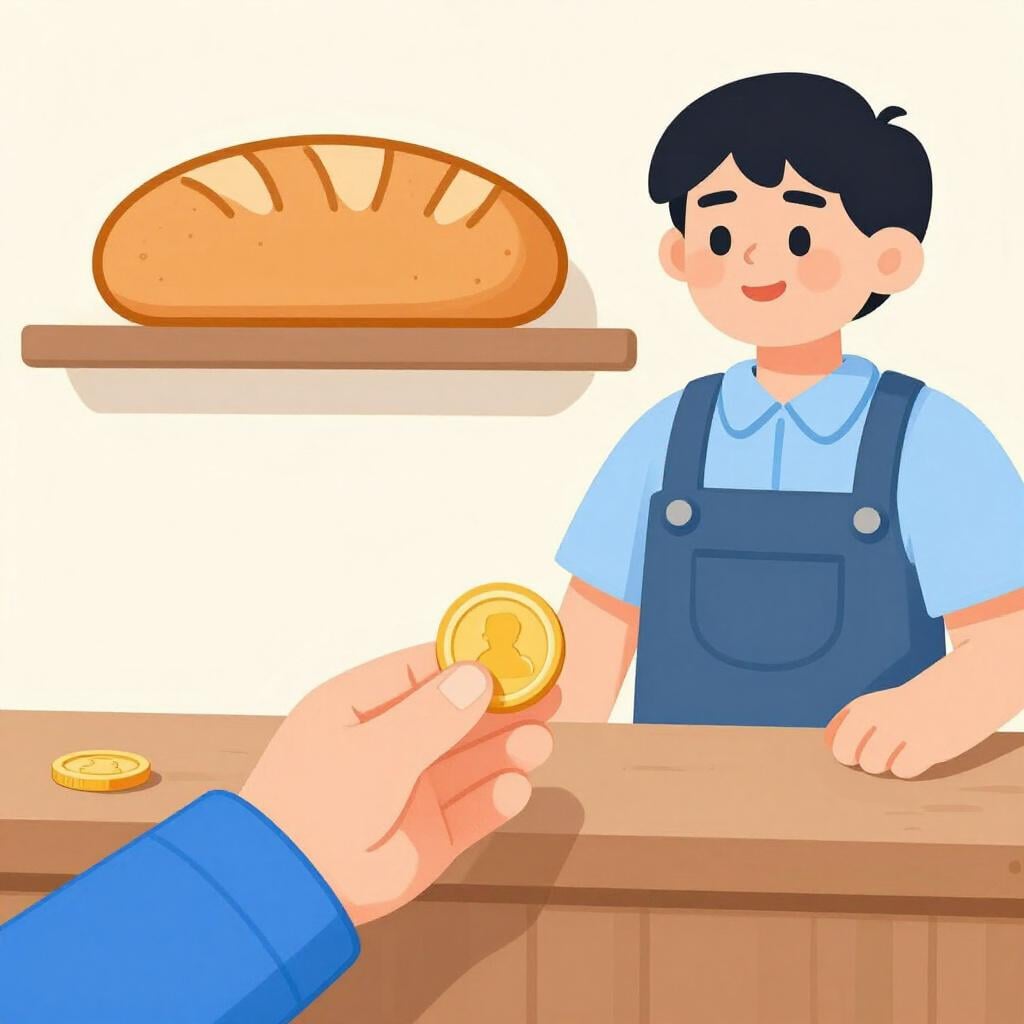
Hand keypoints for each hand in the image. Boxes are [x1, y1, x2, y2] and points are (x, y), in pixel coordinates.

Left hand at [240, 644, 557, 923]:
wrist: (289, 894)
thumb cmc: (314, 808)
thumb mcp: (373, 751)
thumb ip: (431, 716)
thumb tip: (480, 676)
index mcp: (359, 707)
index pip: (424, 671)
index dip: (470, 662)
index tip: (516, 655)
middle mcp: (390, 744)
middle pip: (459, 715)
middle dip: (504, 706)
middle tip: (549, 694)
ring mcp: (412, 790)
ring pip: (472, 761)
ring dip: (508, 749)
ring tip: (539, 741)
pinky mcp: (431, 836)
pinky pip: (473, 810)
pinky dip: (497, 798)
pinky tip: (514, 787)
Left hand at [825, 681, 958, 778]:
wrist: (966, 686)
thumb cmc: (915, 704)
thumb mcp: (879, 705)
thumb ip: (852, 724)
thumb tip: (832, 747)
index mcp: (863, 705)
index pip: (836, 742)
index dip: (846, 751)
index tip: (861, 747)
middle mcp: (878, 714)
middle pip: (846, 756)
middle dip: (860, 759)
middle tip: (880, 751)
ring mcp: (902, 729)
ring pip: (873, 765)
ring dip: (886, 762)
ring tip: (904, 747)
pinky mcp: (928, 745)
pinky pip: (902, 770)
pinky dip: (909, 766)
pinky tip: (921, 751)